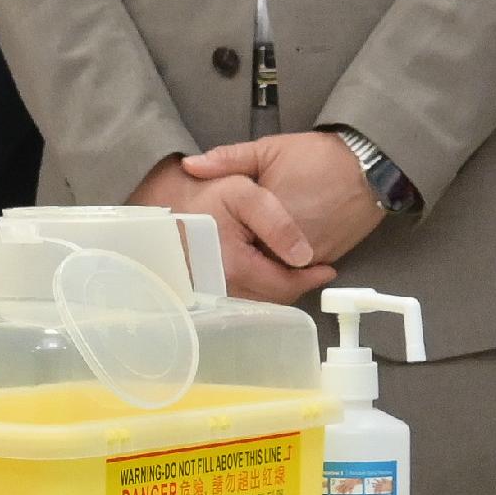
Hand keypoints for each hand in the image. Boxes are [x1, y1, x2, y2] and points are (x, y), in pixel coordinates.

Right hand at [131, 155, 323, 305]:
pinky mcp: (205, 291)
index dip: (310, 279)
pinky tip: (266, 272)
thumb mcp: (244, 193)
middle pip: (271, 299)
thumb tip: (305, 256)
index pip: (284, 287)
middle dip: (295, 285)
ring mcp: (212, 293)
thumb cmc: (207, 195)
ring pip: (257, 301)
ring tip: (293, 271)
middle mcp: (222, 288)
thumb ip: (277, 223)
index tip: (328, 270)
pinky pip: (241, 298)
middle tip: (312, 271)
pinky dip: (259, 288)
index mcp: (235, 268)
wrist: (167, 202)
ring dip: (277, 288)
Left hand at [180, 130, 383, 268]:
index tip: (215, 233)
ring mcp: (309, 257)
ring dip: (266, 262)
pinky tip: (282, 247)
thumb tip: (189, 165)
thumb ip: (227, 159)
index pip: (233, 243)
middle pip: (254, 262)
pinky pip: (300, 271)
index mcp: (266, 218)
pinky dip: (290, 264)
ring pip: (278, 271)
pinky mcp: (327, 260)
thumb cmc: (316, 157)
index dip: (222, 240)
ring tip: (257, 244)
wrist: (367, 166)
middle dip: (242, 255)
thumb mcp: (268, 150)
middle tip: (233, 240)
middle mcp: (287, 245)